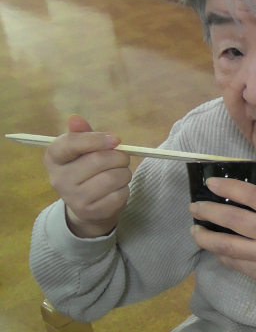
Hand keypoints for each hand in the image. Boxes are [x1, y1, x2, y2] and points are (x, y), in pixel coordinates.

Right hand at [43, 115, 131, 237]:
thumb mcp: (82, 151)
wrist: (87, 207)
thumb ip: (82, 134)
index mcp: (53, 158)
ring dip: (124, 173)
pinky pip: (120, 194)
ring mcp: (74, 198)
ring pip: (113, 177)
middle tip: (122, 158)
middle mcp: (59, 179)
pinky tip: (117, 189)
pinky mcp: (92, 212)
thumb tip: (76, 119)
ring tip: (119, 174)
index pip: (71, 143)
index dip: (96, 139)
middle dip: (119, 157)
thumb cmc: (86, 171)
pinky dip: (125, 189)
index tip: (116, 139)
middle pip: (99, 160)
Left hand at [189, 177, 255, 323]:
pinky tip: (214, 246)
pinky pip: (235, 263)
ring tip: (195, 229)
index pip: (253, 197)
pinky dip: (221, 253)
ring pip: (227, 245)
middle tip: (195, 206)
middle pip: (234, 220)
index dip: (229, 188)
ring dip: (206, 237)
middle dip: (210, 211)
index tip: (212, 184)